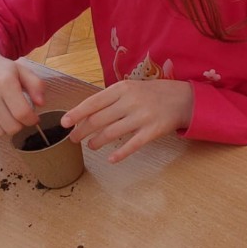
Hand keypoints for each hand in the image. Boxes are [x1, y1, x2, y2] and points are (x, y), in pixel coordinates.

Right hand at [0, 41, 44, 139]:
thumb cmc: (0, 68)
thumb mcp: (22, 70)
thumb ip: (36, 85)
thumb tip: (41, 104)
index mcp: (5, 83)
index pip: (22, 113)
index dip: (32, 120)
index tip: (33, 118)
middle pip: (10, 126)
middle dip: (20, 125)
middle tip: (20, 117)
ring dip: (5, 130)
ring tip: (7, 119)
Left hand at [61, 79, 193, 162]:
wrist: (182, 98)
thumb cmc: (152, 94)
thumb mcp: (131, 89)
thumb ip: (111, 99)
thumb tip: (86, 115)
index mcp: (123, 88)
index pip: (93, 102)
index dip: (76, 113)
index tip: (64, 123)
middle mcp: (131, 101)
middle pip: (98, 119)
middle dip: (82, 131)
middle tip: (74, 138)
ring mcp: (142, 116)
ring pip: (111, 133)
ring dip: (97, 141)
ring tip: (91, 145)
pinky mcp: (153, 131)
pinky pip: (132, 145)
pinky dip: (120, 153)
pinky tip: (111, 159)